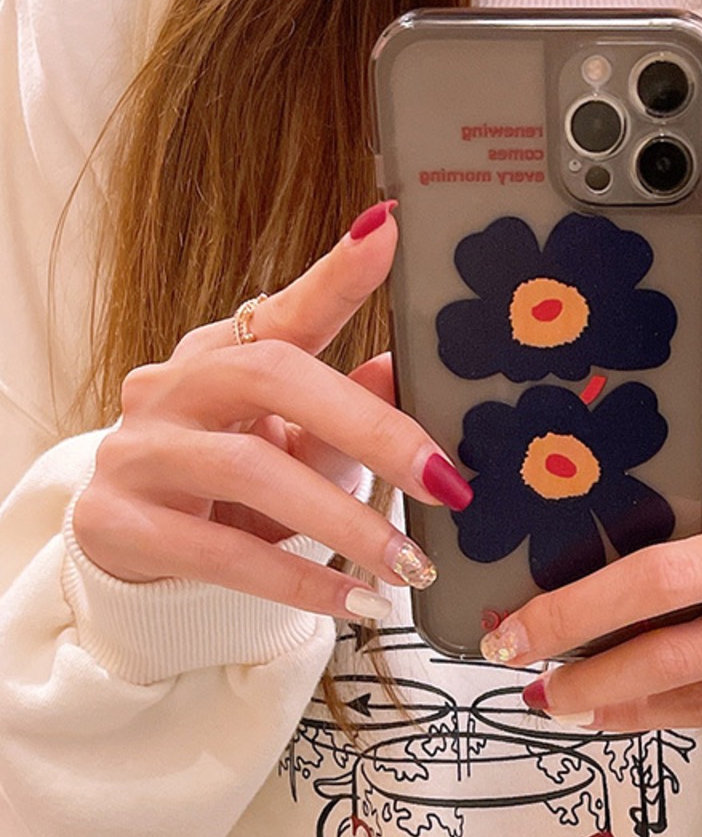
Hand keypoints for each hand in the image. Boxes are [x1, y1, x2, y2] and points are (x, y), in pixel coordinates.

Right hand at [72, 201, 472, 620]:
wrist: (133, 547)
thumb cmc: (231, 486)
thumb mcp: (295, 444)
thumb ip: (347, 411)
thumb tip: (405, 372)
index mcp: (221, 356)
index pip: (283, 311)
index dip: (337, 275)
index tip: (390, 233)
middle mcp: (173, 386)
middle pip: (274, 378)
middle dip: (372, 430)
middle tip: (446, 483)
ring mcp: (140, 450)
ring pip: (251, 472)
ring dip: (345, 522)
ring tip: (412, 563)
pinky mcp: (120, 520)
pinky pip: (223, 554)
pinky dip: (301, 582)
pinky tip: (360, 603)